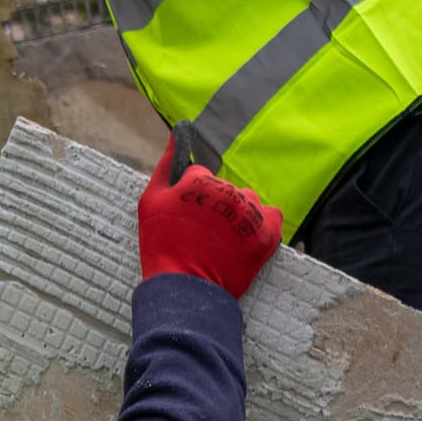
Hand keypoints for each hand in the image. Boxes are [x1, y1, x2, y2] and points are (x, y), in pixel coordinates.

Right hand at [137, 131, 281, 298]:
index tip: (183, 220)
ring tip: (220, 241)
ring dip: (236, 214)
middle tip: (199, 234)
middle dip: (213, 206)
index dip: (189, 199)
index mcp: (200, 180)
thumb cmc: (162, 245)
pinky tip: (243, 239)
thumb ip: (165, 164)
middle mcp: (229, 190)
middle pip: (224, 189)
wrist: (185, 288)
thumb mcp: (150, 201)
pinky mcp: (267, 234)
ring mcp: (250, 212)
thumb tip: (180, 132)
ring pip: (246, 201)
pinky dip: (260, 225)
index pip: (199, 177)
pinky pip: (271, 216)